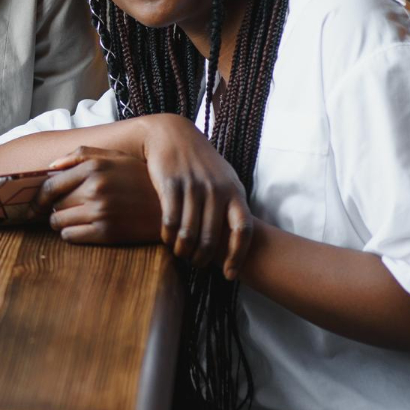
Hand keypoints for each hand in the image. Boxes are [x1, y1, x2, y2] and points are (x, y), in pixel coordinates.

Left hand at [36, 147, 163, 244]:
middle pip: (54, 204)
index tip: (35, 204)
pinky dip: (71, 234)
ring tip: (75, 219)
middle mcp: (94, 188)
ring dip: (61, 222)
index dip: (38, 197)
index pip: (50, 185)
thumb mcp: (115, 158)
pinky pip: (71, 236)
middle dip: (55, 208)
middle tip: (64, 210)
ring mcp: (100, 211)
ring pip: (59, 222)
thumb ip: (82, 155)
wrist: (170, 206)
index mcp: (94, 167)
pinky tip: (83, 229)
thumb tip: (51, 166)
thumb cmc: (140, 179)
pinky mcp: (106, 232)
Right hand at [136, 115, 253, 279]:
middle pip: (212, 237)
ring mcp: (194, 186)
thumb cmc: (200, 163)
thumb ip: (232, 204)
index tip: (229, 275)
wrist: (172, 134)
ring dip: (184, 249)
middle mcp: (217, 189)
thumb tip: (240, 237)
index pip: (243, 230)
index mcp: (235, 191)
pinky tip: (166, 239)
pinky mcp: (171, 183)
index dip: (237, 256)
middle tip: (196, 265)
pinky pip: (170, 219)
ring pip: (190, 232)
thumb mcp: (224, 179)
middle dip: (203, 257)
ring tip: (180, 254)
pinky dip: (168, 235)